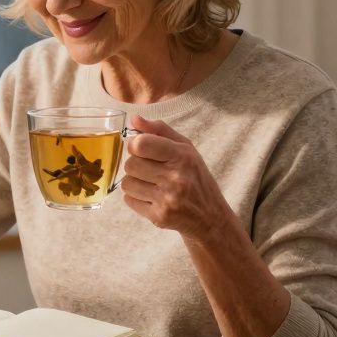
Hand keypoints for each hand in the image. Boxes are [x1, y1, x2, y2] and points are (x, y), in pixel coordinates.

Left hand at [120, 114, 230, 240]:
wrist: (210, 217)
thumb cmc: (195, 178)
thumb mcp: (186, 149)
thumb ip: (160, 130)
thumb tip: (134, 119)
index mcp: (183, 156)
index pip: (141, 144)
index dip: (135, 145)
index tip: (141, 149)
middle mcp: (176, 178)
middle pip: (130, 164)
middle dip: (136, 165)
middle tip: (150, 170)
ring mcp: (167, 199)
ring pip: (126, 183)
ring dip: (135, 182)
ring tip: (151, 185)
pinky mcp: (159, 217)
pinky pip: (129, 200)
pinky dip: (136, 198)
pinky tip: (152, 198)